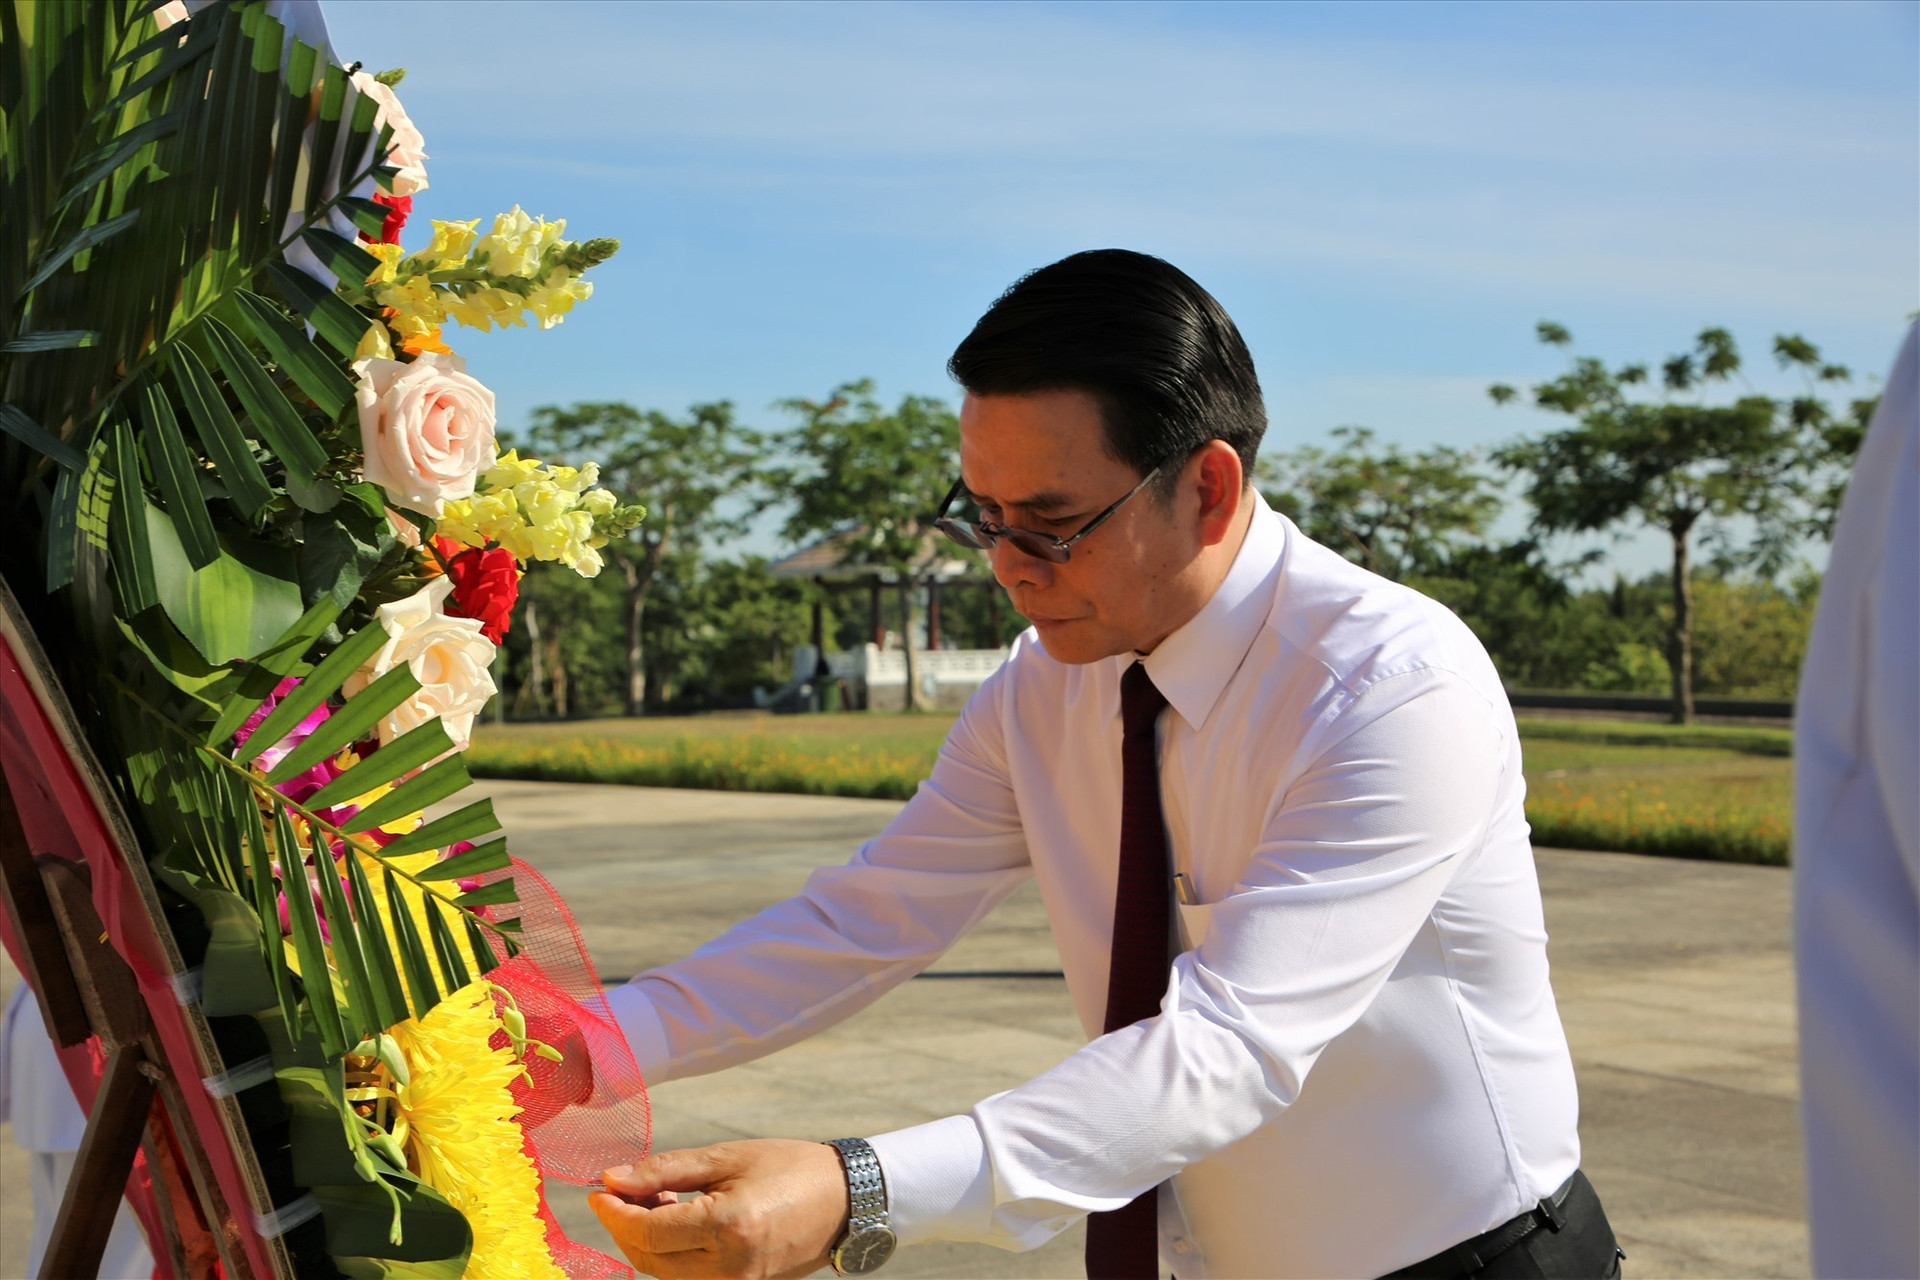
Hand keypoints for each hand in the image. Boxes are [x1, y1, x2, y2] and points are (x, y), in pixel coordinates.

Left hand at [590, 1139, 848, 1279]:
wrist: (847, 1199)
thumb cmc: (790, 1168)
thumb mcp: (727, 1157)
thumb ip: (666, 1170)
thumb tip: (612, 1179)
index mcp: (727, 1228)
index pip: (646, 1231)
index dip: (613, 1211)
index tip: (599, 1188)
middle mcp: (730, 1268)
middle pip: (649, 1260)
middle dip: (624, 1227)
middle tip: (619, 1192)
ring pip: (665, 1274)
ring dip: (646, 1241)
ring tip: (654, 1199)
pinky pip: (689, 1278)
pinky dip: (671, 1252)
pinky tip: (677, 1219)